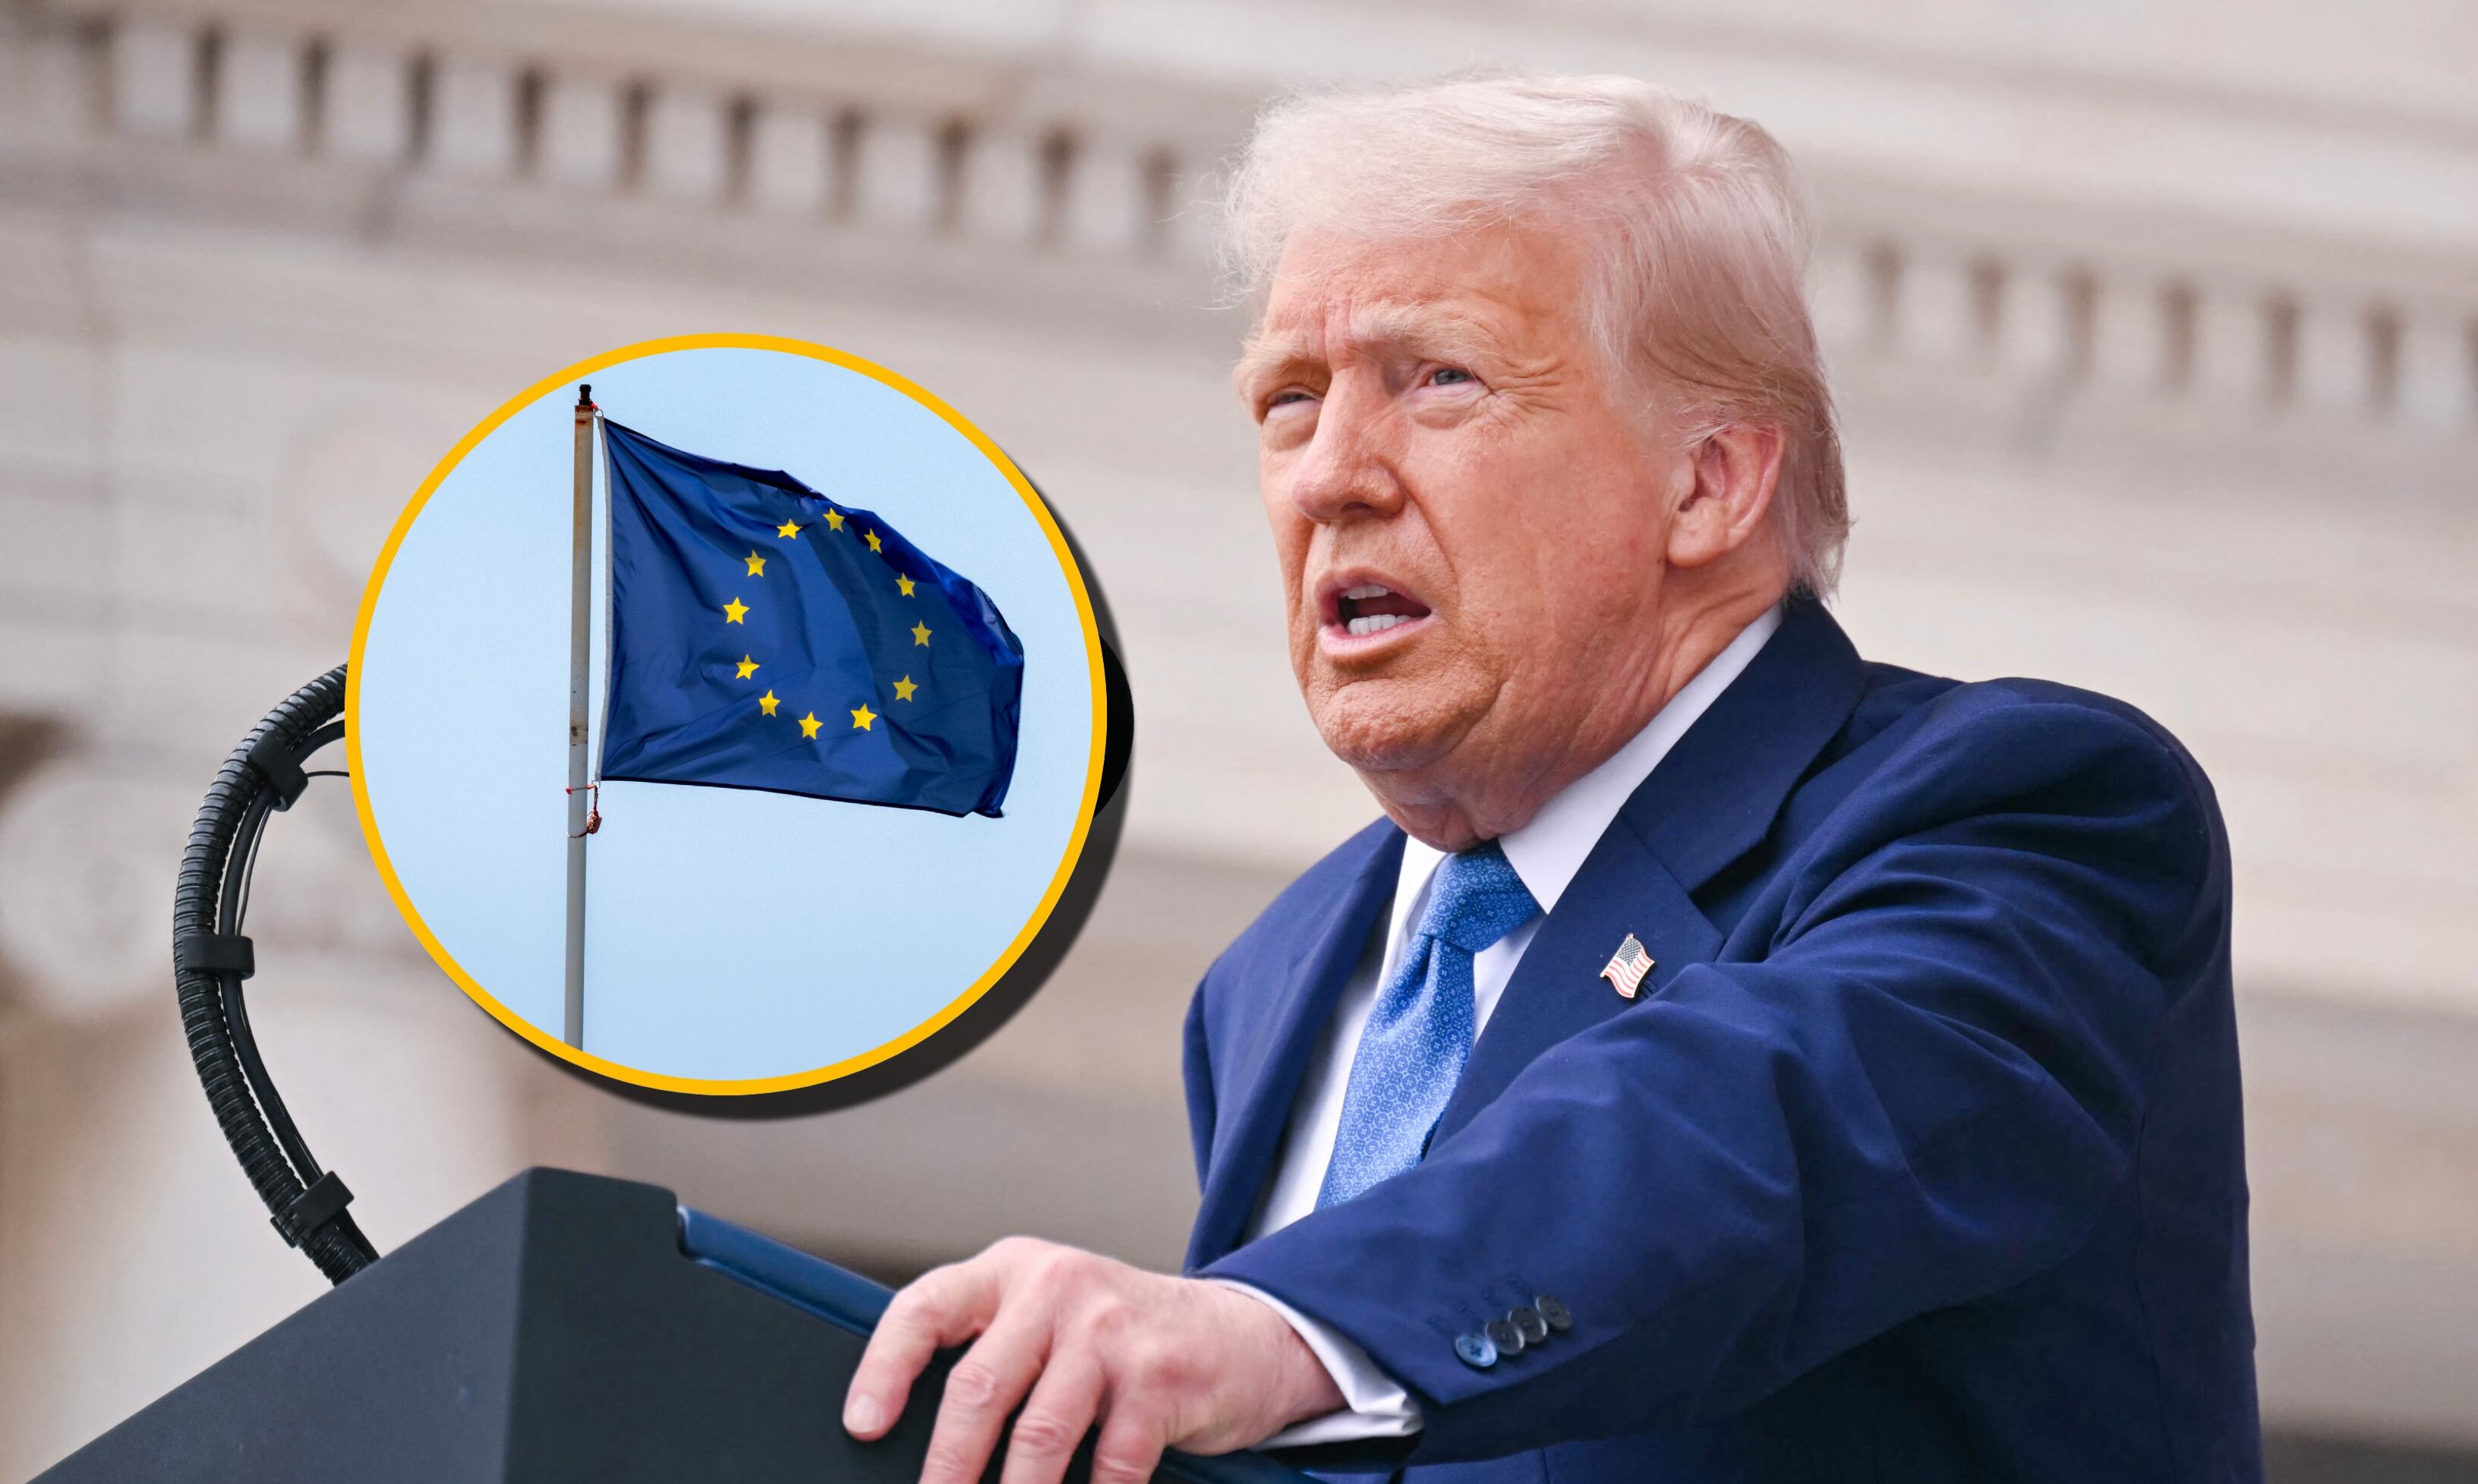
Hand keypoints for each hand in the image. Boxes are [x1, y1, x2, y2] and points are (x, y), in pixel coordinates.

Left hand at [842, 1236, 1345, 1483]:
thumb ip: (995, 1350)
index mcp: (1015, 1270)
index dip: (883, 1368)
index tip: (861, 1425)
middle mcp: (1059, 1288)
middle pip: (977, 1387)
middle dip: (945, 1467)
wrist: (1242, 1334)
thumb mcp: (1052, 1316)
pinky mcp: (1160, 1379)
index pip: (926, 1307)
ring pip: (1037, 1437)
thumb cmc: (1125, 1336)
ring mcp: (1112, 1332)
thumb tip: (919, 1436)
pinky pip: (1109, 1465)